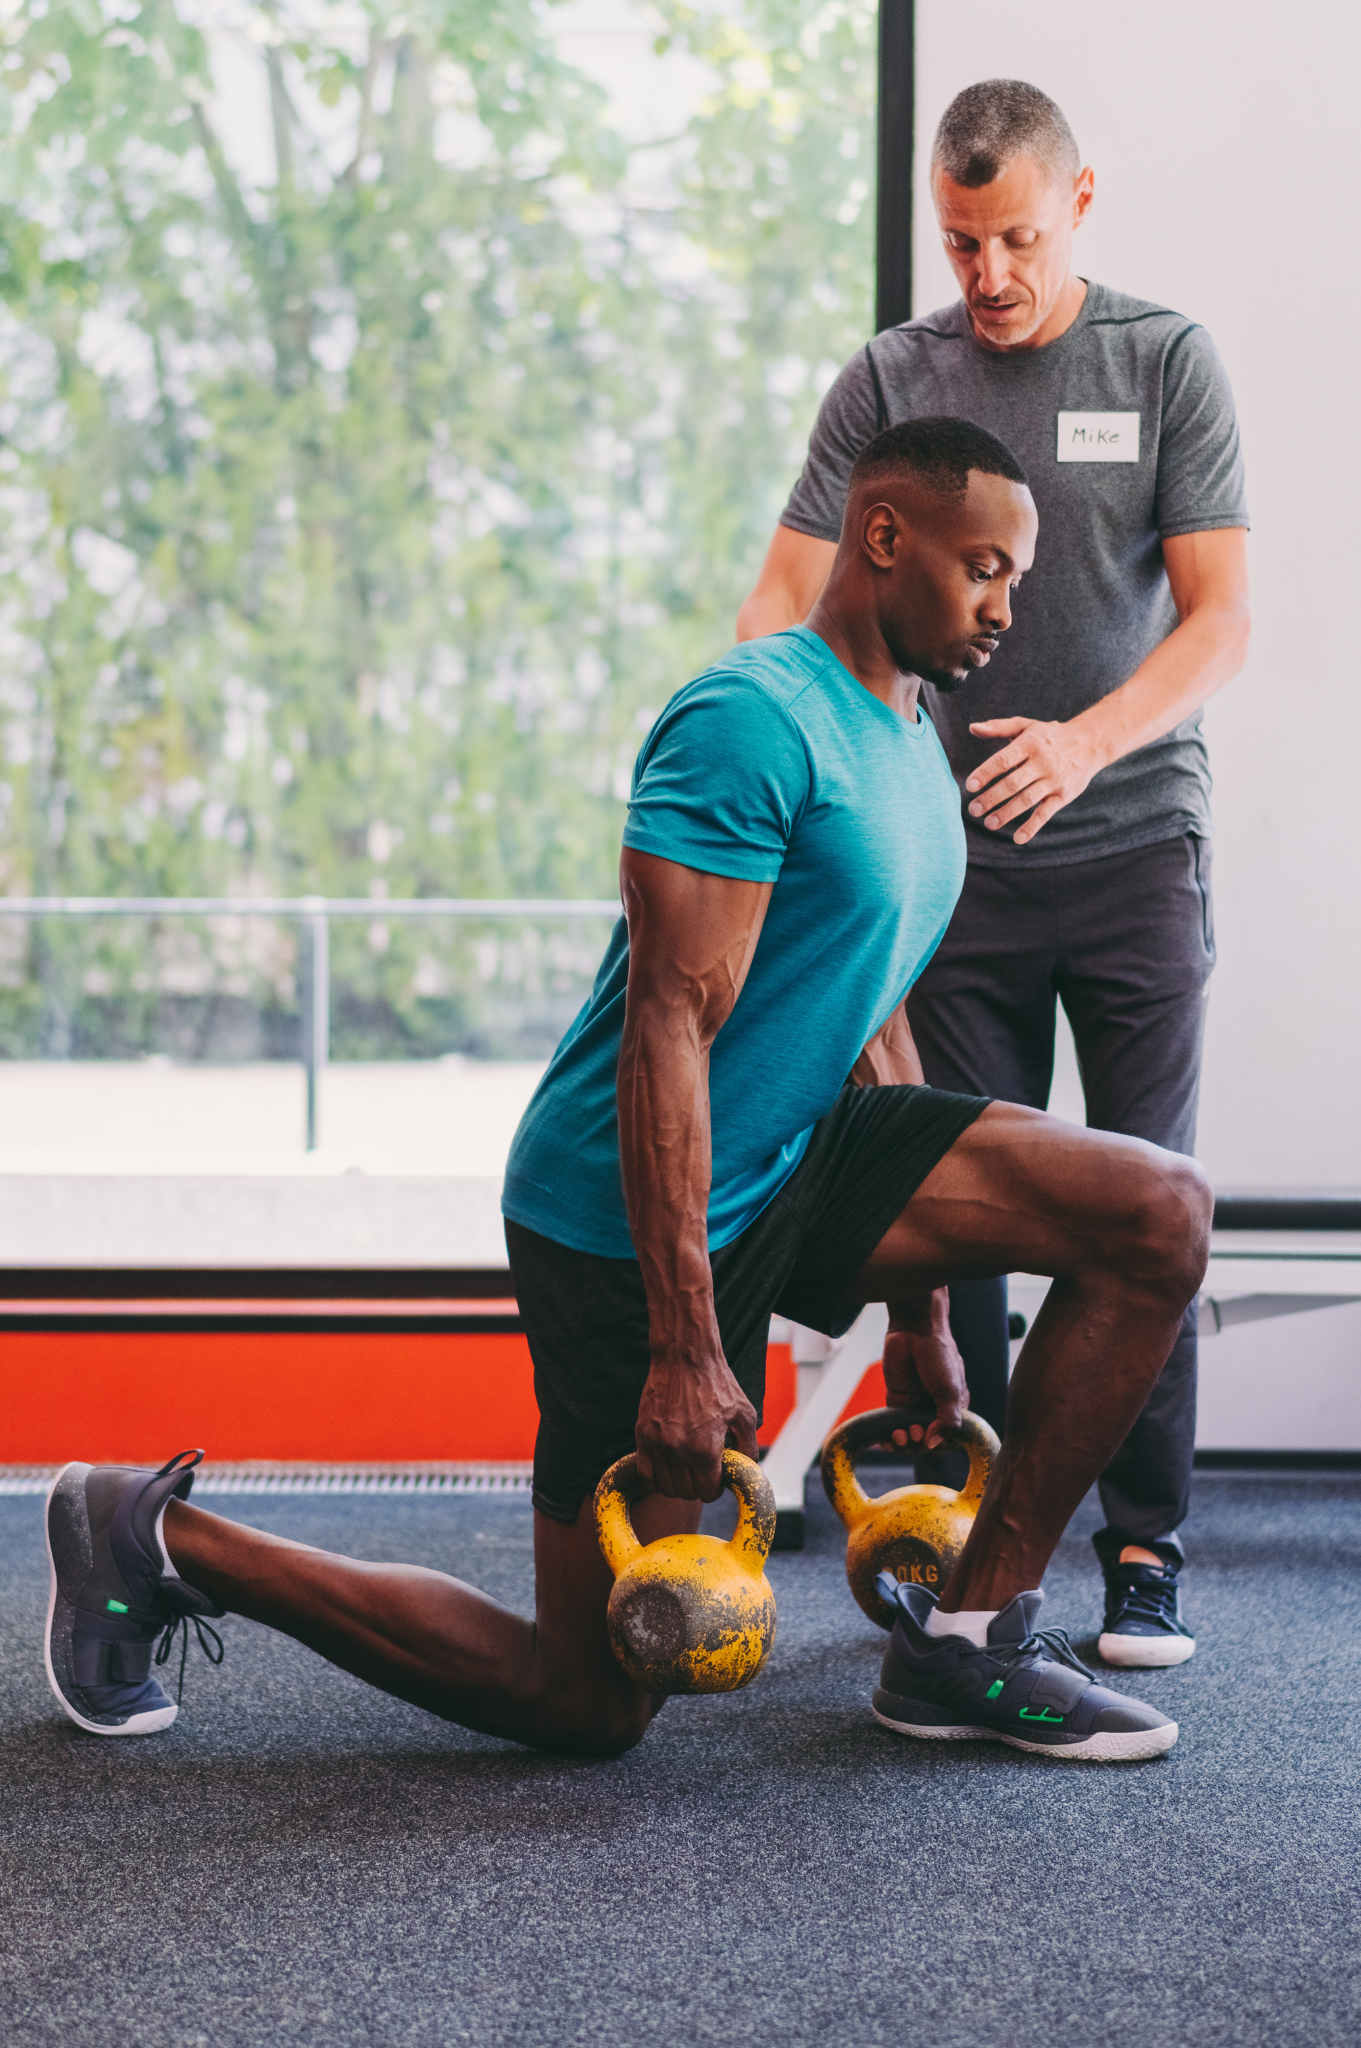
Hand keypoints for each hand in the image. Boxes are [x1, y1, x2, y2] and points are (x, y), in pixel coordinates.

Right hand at [635, 1351, 759, 1501]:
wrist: (685, 1357)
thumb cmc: (718, 1384)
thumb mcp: (744, 1414)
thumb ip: (748, 1447)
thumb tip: (745, 1472)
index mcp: (705, 1449)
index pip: (707, 1493)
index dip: (714, 1489)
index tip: (716, 1478)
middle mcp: (678, 1451)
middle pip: (686, 1492)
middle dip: (697, 1486)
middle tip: (702, 1471)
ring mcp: (657, 1444)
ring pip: (665, 1486)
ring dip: (678, 1483)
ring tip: (686, 1467)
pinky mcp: (642, 1435)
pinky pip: (645, 1474)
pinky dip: (656, 1477)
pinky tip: (668, 1465)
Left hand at [882, 1292, 967, 1450]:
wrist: (915, 1329)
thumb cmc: (940, 1355)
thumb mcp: (950, 1389)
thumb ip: (948, 1419)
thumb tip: (933, 1444)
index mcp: (954, 1409)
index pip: (950, 1440)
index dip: (940, 1445)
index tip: (931, 1440)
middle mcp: (935, 1411)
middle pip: (927, 1443)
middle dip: (919, 1444)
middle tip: (914, 1431)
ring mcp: (915, 1407)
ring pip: (910, 1439)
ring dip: (904, 1444)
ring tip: (900, 1435)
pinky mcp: (897, 1401)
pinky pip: (893, 1427)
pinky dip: (889, 1438)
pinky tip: (885, 1442)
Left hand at [965, 717, 1103, 844]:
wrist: (1089, 743)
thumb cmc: (1049, 736)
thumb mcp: (1026, 726)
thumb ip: (998, 727)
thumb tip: (972, 728)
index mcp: (1030, 743)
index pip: (1003, 760)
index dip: (986, 773)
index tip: (970, 786)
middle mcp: (1042, 762)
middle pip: (1013, 783)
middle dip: (991, 798)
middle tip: (973, 810)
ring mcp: (1054, 780)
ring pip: (1027, 800)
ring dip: (1007, 813)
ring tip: (989, 823)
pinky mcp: (1063, 795)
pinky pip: (1046, 813)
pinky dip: (1032, 826)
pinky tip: (1018, 838)